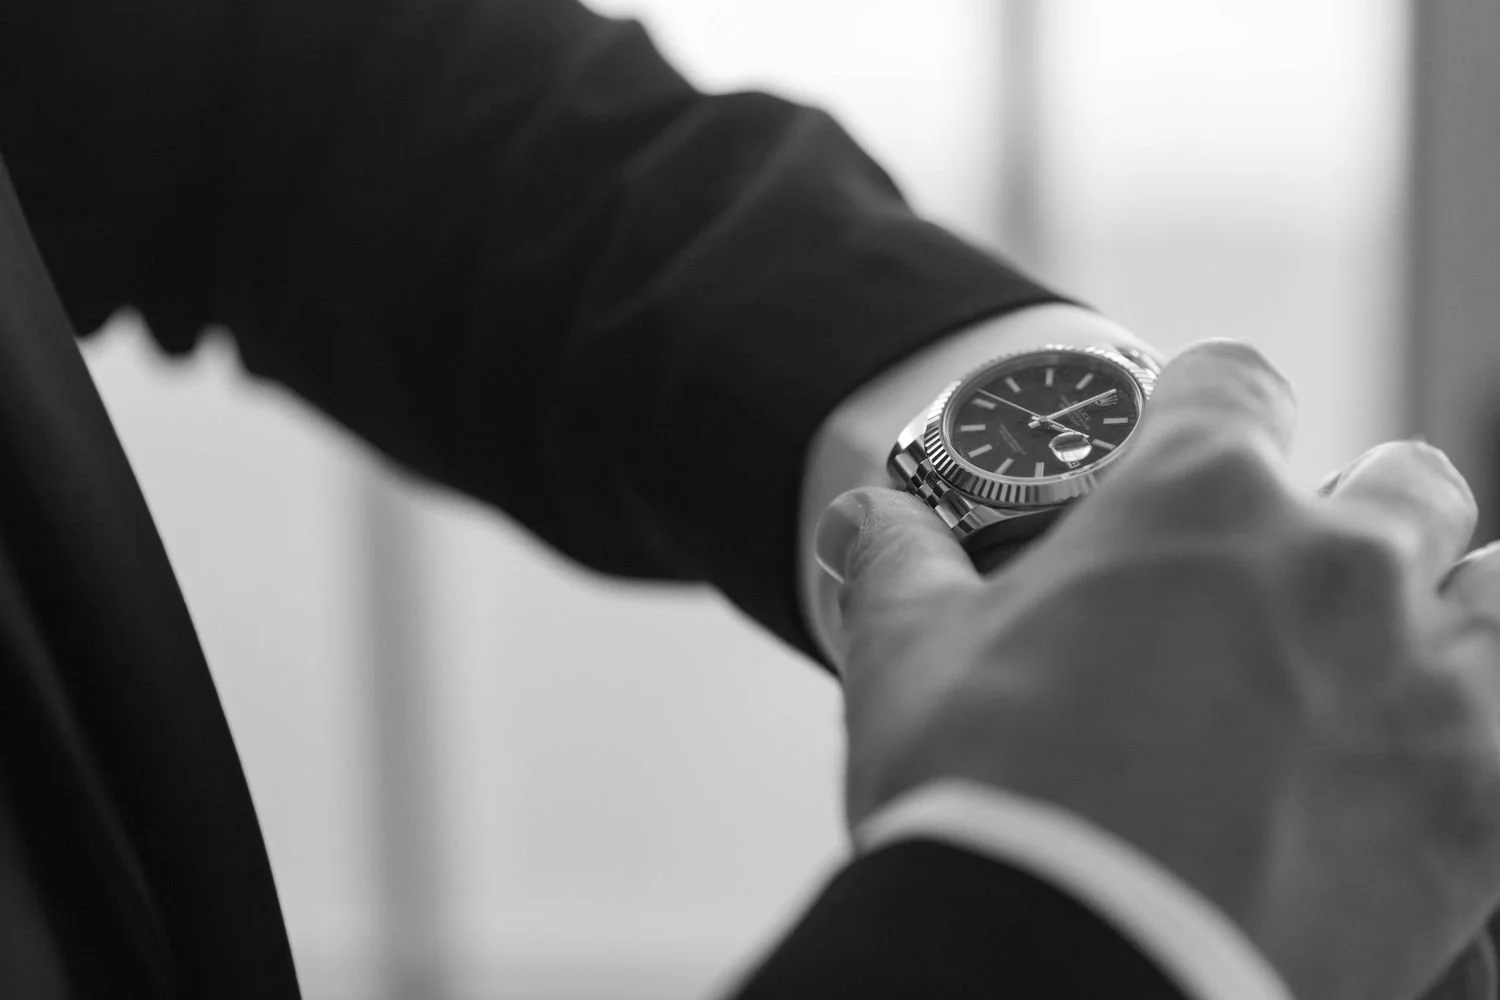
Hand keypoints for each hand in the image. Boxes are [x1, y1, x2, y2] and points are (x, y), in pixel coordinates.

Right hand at [815, 340, 1499, 999]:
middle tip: (1286, 583)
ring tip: (1387, 656)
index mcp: (1196, 498)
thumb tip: (861, 515)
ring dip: (1448, 603)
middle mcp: (1335, 559)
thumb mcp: (910, 659)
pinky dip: (1478, 719)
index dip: (1207, 402)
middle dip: (1348, 513)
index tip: (1191, 435)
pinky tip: (1424, 751)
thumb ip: (898, 561)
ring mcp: (1425, 675)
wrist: (1066, 972)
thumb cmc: (986, 801)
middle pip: (1396, 483)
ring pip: (1488, 585)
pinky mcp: (1481, 799)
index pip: (1234, 384)